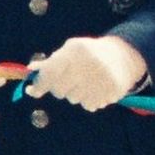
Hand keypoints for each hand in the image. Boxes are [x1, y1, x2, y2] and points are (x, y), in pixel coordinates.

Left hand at [32, 35, 148, 111]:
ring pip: (73, 99)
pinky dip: (89, 99)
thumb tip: (30, 70)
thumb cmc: (89, 53)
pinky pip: (88, 105)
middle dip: (58, 88)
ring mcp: (101, 80)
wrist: (123, 55)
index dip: (38, 85)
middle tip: (67, 80)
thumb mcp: (70, 49)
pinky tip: (96, 88)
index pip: (50, 73)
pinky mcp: (111, 92)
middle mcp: (88, 65)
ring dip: (75, 93)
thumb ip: (50, 61)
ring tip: (87, 81)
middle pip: (59, 90)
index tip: (32, 90)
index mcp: (76, 51)